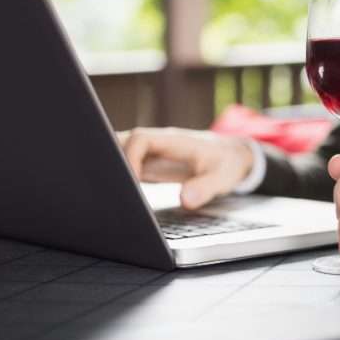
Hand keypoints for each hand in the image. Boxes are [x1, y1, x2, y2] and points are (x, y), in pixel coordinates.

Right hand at [117, 127, 254, 209]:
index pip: (141, 139)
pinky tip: (115, 192)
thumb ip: (205, 187)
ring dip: (111, 166)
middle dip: (110, 160)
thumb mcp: (223, 177)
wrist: (232, 155)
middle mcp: (159, 143)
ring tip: (107, 191)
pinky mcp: (149, 163)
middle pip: (123, 140)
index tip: (131, 182)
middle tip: (109, 187)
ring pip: (120, 150)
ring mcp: (152, 152)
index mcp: (174, 141)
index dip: (130, 158)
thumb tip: (185, 200)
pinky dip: (117, 174)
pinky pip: (126, 163)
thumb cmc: (227, 163)